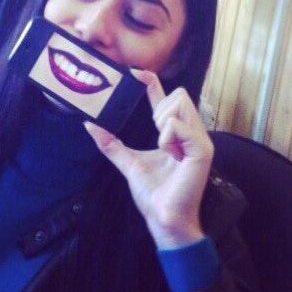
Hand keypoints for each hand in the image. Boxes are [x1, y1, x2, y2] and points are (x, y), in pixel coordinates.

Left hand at [84, 70, 212, 248]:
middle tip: (156, 135)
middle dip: (160, 108)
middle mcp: (190, 132)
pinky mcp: (202, 150)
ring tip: (165, 147)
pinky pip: (178, 125)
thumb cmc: (152, 194)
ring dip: (164, 122)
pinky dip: (167, 137)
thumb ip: (111, 143)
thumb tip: (89, 125)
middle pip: (179, 94)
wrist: (163, 219)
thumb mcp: (127, 162)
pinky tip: (170, 155)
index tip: (135, 72)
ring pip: (180, 103)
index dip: (152, 82)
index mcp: (175, 132)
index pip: (166, 98)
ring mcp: (199, 140)